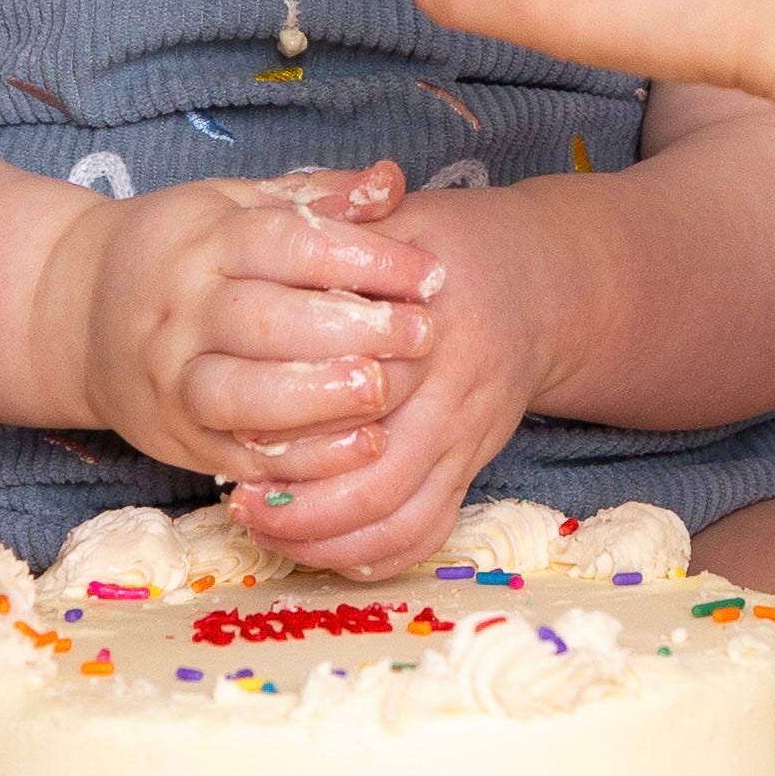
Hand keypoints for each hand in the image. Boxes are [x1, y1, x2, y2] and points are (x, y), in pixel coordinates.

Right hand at [41, 160, 442, 487]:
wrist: (72, 311)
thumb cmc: (178, 249)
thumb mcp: (235, 203)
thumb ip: (317, 197)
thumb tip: (393, 180)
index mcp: (201, 241)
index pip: (285, 245)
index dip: (361, 260)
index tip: (427, 273)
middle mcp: (181, 310)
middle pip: (264, 321)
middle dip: (349, 330)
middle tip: (421, 336)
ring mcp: (171, 379)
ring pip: (240, 395)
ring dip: (317, 399)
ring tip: (382, 392)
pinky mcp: (175, 438)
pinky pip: (235, 456)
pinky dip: (296, 461)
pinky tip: (355, 451)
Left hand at [226, 178, 554, 578]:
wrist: (540, 285)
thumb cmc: (451, 246)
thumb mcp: (401, 220)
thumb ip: (340, 225)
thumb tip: (273, 233)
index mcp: (432, 333)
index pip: (360, 394)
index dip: (295, 421)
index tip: (234, 429)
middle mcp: (453, 400)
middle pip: (380, 480)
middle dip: (304, 508)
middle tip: (238, 503)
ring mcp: (465, 445)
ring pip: (402, 523)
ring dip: (329, 541)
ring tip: (266, 529)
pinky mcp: (469, 471)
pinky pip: (425, 535)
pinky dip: (371, 555)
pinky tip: (318, 546)